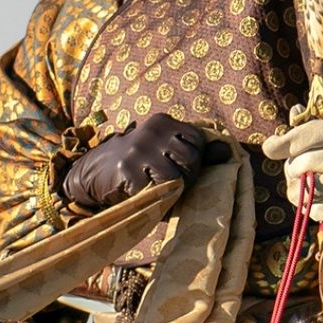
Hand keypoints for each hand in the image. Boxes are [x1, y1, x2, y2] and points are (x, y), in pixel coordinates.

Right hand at [64, 113, 215, 207]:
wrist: (93, 171)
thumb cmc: (138, 162)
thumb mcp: (165, 149)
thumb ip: (198, 151)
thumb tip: (228, 152)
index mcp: (163, 122)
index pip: (199, 142)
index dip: (194, 161)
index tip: (179, 168)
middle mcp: (151, 131)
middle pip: (190, 160)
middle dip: (185, 177)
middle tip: (169, 183)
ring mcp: (138, 150)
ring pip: (174, 178)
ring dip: (169, 191)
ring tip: (156, 189)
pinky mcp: (126, 171)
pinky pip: (154, 192)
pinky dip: (153, 199)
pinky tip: (142, 193)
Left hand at [260, 119, 322, 242]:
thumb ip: (304, 130)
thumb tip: (288, 120)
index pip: (318, 131)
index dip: (291, 139)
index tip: (270, 148)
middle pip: (307, 162)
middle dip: (292, 169)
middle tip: (296, 174)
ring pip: (309, 189)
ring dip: (297, 192)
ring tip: (306, 189)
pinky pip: (315, 210)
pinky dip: (309, 209)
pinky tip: (318, 204)